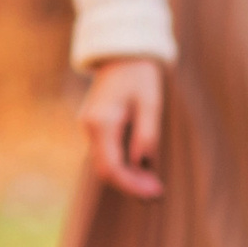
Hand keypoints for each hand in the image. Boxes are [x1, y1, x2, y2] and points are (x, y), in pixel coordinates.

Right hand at [81, 58, 164, 199]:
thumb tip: (143, 165)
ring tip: (154, 185)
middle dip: (131, 185)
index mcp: (101, 122)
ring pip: (105, 163)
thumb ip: (147, 134)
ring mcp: (90, 127)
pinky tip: (143, 169)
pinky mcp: (96, 126)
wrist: (123, 53)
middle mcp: (90, 127)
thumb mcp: (151, 103)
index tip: (155, 193)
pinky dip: (124, 165)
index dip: (132, 185)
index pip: (111, 167)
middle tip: (157, 194)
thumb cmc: (140, 75)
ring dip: (128, 177)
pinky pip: (107, 152)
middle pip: (106, 170)